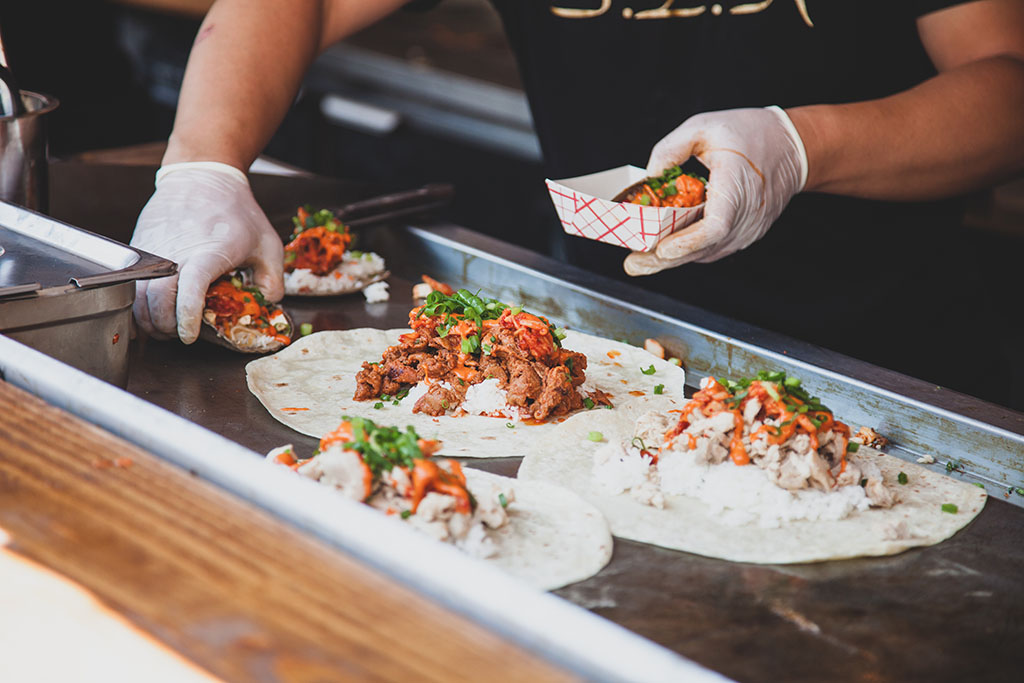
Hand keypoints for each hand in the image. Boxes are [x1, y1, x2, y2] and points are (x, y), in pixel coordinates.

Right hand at [130, 162, 283, 342]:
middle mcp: (175, 252)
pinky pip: (132, 282)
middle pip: (157, 300)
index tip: (190, 335)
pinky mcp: (140, 248)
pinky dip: (138, 303)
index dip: (187, 317)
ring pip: (138, 295)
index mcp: (208, 252)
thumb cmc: (237, 211)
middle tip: (179, 335)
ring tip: (166, 327)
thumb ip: (272, 280)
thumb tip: (266, 306)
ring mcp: (153, 249)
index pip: (190, 290)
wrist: (202, 177)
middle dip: (166, 326)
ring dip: (149, 318)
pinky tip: (152, 312)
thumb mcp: (268, 244)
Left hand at [624, 106, 806, 275]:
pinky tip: (666, 248)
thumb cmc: (752, 133)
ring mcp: (748, 230)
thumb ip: (671, 148)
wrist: (794, 148)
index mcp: (738, 187)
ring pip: (706, 253)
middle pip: (703, 248)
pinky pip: (712, 248)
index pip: (715, 226)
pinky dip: (689, 250)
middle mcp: (746, 215)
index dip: (687, 242)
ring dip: (673, 259)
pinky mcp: (745, 235)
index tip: (662, 249)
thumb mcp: (705, 126)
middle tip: (634, 264)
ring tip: (641, 260)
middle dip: (664, 260)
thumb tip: (648, 176)